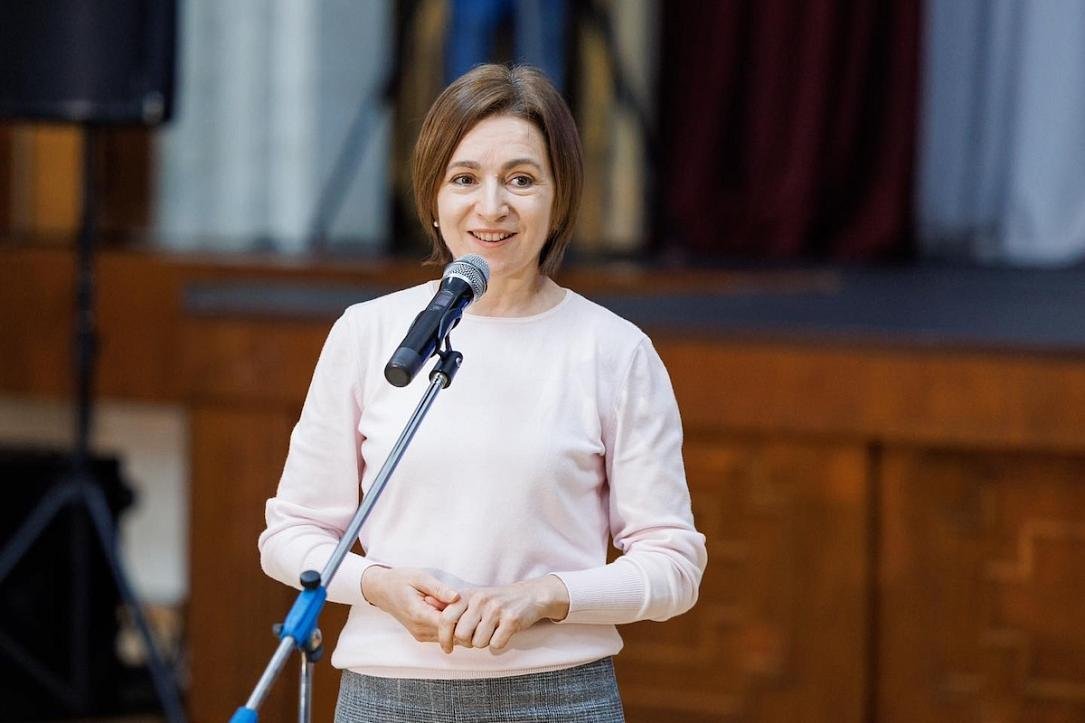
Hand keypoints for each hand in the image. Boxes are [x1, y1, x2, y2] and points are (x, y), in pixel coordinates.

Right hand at [361, 566, 460, 642]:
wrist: (382, 590)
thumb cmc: (401, 580)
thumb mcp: (420, 577)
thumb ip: (439, 589)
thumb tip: (458, 597)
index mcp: (419, 615)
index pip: (448, 625)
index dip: (462, 615)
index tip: (469, 601)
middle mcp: (419, 630)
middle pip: (452, 633)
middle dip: (462, 620)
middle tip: (467, 602)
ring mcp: (420, 635)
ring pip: (449, 637)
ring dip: (457, 624)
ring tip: (457, 604)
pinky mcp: (422, 636)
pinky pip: (443, 636)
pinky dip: (450, 626)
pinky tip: (450, 610)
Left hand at [436, 575, 569, 653]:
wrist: (529, 596)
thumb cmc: (496, 601)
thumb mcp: (472, 597)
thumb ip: (449, 602)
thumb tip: (425, 603)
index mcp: (467, 595)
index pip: (446, 619)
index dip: (443, 638)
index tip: (447, 648)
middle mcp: (480, 600)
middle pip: (462, 635)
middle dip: (468, 643)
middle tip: (476, 638)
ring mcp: (496, 609)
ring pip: (479, 642)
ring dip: (484, 643)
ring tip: (491, 632)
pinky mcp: (512, 619)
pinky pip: (496, 644)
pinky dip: (499, 644)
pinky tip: (503, 633)